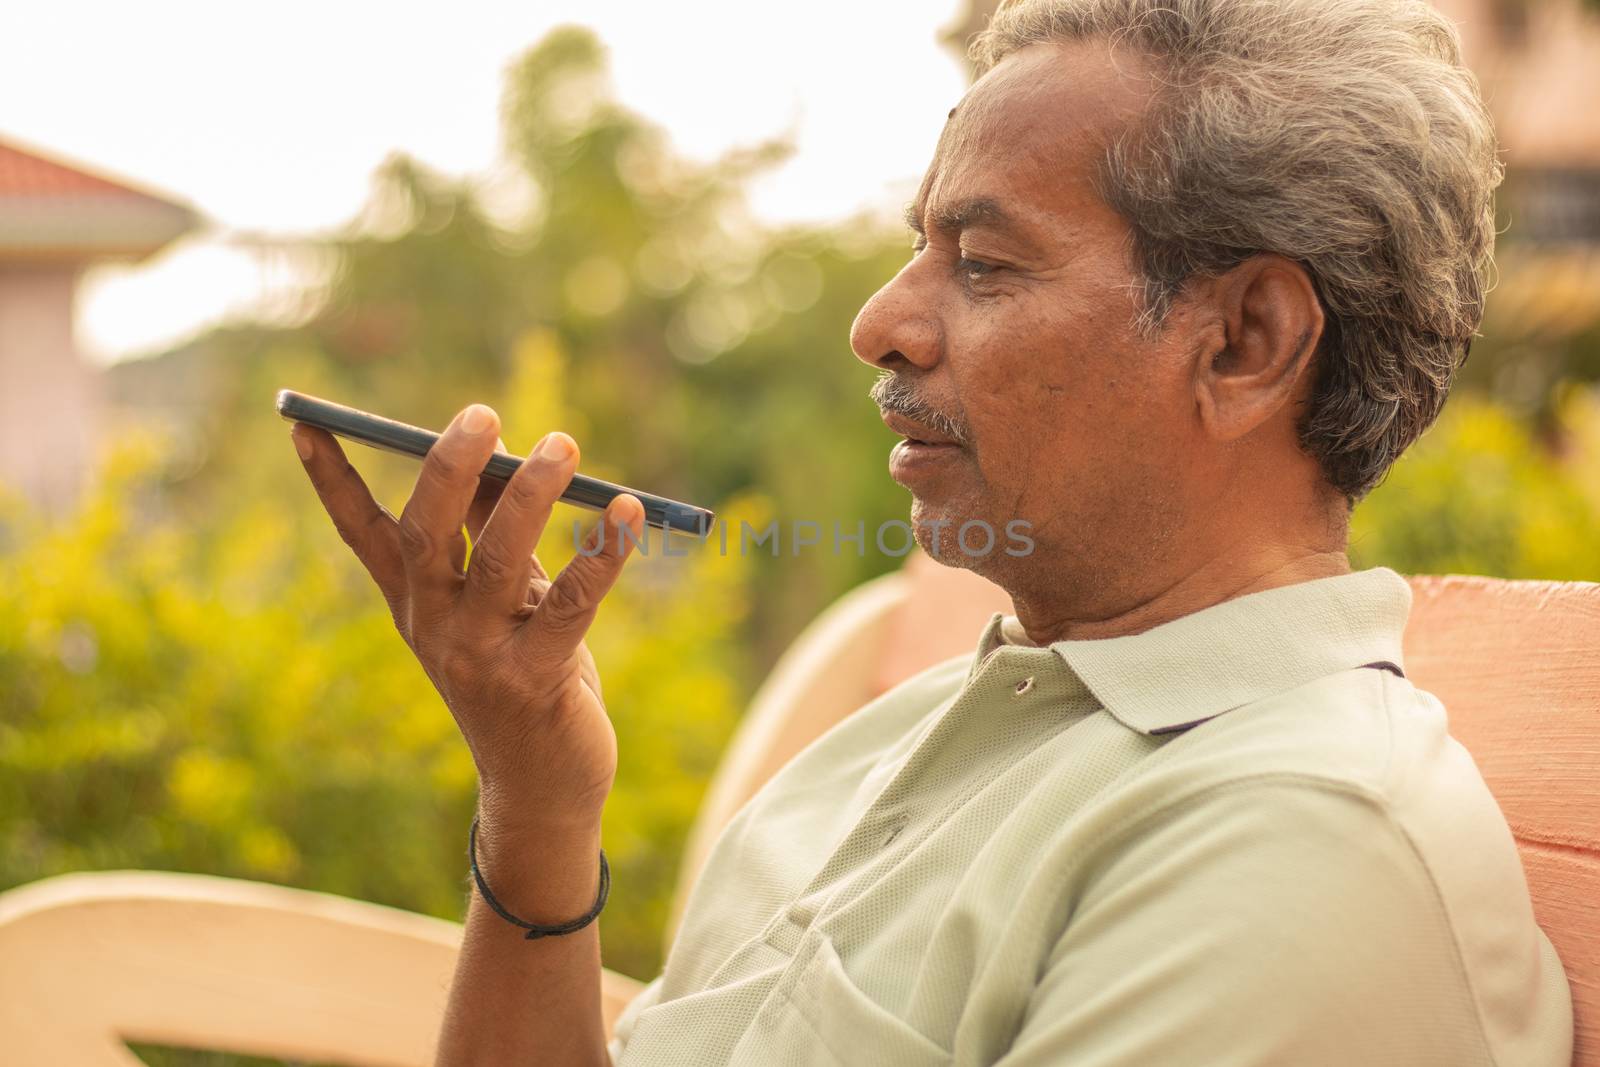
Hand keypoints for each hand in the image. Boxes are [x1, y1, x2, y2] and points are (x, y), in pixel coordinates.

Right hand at [290, 404, 644, 829]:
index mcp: (415, 605)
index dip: (332, 480)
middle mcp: (434, 627)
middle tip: (483, 414)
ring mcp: (479, 657)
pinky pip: (570, 603)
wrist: (541, 789)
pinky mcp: (536, 680)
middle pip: (424, 534)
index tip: (307, 422)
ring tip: (563, 444)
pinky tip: (627, 511)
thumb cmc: (524, 677)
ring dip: (530, 495)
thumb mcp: (501, 602)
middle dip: (449, 467)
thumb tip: (505, 452)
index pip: (361, 533)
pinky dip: (601, 553)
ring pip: (496, 558)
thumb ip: (494, 533)